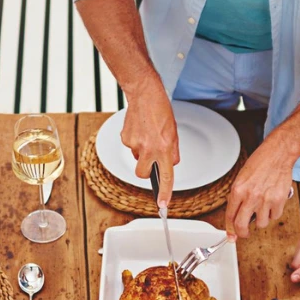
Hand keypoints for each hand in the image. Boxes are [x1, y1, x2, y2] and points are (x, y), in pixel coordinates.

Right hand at [122, 86, 179, 205]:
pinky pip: (131, 146)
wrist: (144, 94)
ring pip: (137, 158)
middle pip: (143, 174)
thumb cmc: (160, 111)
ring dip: (142, 151)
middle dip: (147, 170)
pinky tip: (140, 129)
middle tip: (151, 157)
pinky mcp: (125, 138)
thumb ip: (172, 152)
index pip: (166, 176)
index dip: (164, 193)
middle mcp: (148, 149)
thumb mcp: (174, 133)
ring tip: (147, 134)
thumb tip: (169, 164)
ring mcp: (134, 144)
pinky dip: (136, 141)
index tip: (162, 205)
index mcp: (164, 148)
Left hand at [225, 139, 294, 238]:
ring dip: (261, 219)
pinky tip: (273, 202)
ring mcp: (265, 200)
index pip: (230, 216)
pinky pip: (275, 216)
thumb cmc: (260, 163)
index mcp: (238, 190)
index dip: (230, 229)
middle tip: (244, 233)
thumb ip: (237, 197)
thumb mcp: (241, 178)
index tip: (231, 235)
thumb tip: (235, 214)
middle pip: (241, 225)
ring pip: (261, 223)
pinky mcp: (279, 201)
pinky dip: (273, 212)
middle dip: (242, 233)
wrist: (278, 155)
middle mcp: (250, 196)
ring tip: (263, 208)